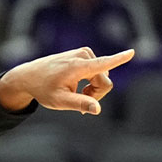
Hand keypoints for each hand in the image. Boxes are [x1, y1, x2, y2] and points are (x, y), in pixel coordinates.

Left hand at [0, 48, 134, 113]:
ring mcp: (85, 53)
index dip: (119, 59)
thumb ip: (79, 104)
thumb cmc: (43, 89)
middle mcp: (84, 55)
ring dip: (92, 89)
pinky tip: (77, 87)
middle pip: (105, 81)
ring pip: (103, 77)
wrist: (29, 76)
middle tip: (79, 102)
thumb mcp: (59, 101)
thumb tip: (97, 109)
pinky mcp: (84, 53)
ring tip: (75, 93)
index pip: (103, 64)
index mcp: (78, 66)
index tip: (132, 52)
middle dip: (96, 94)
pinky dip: (90, 82)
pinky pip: (97, 72)